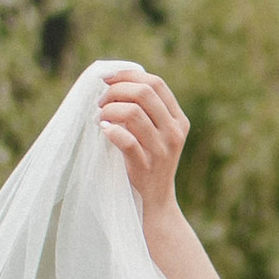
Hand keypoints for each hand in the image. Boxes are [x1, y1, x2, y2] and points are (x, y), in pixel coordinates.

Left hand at [96, 68, 189, 225]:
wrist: (156, 203)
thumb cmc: (148, 162)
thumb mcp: (156, 134)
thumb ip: (146, 110)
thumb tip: (114, 82)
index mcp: (179, 119)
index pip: (156, 83)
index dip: (128, 75)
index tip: (107, 79)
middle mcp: (174, 132)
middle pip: (144, 92)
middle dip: (116, 91)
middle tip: (100, 101)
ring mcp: (162, 150)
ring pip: (132, 112)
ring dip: (108, 110)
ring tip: (99, 118)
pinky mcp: (146, 166)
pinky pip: (126, 140)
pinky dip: (110, 131)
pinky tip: (103, 130)